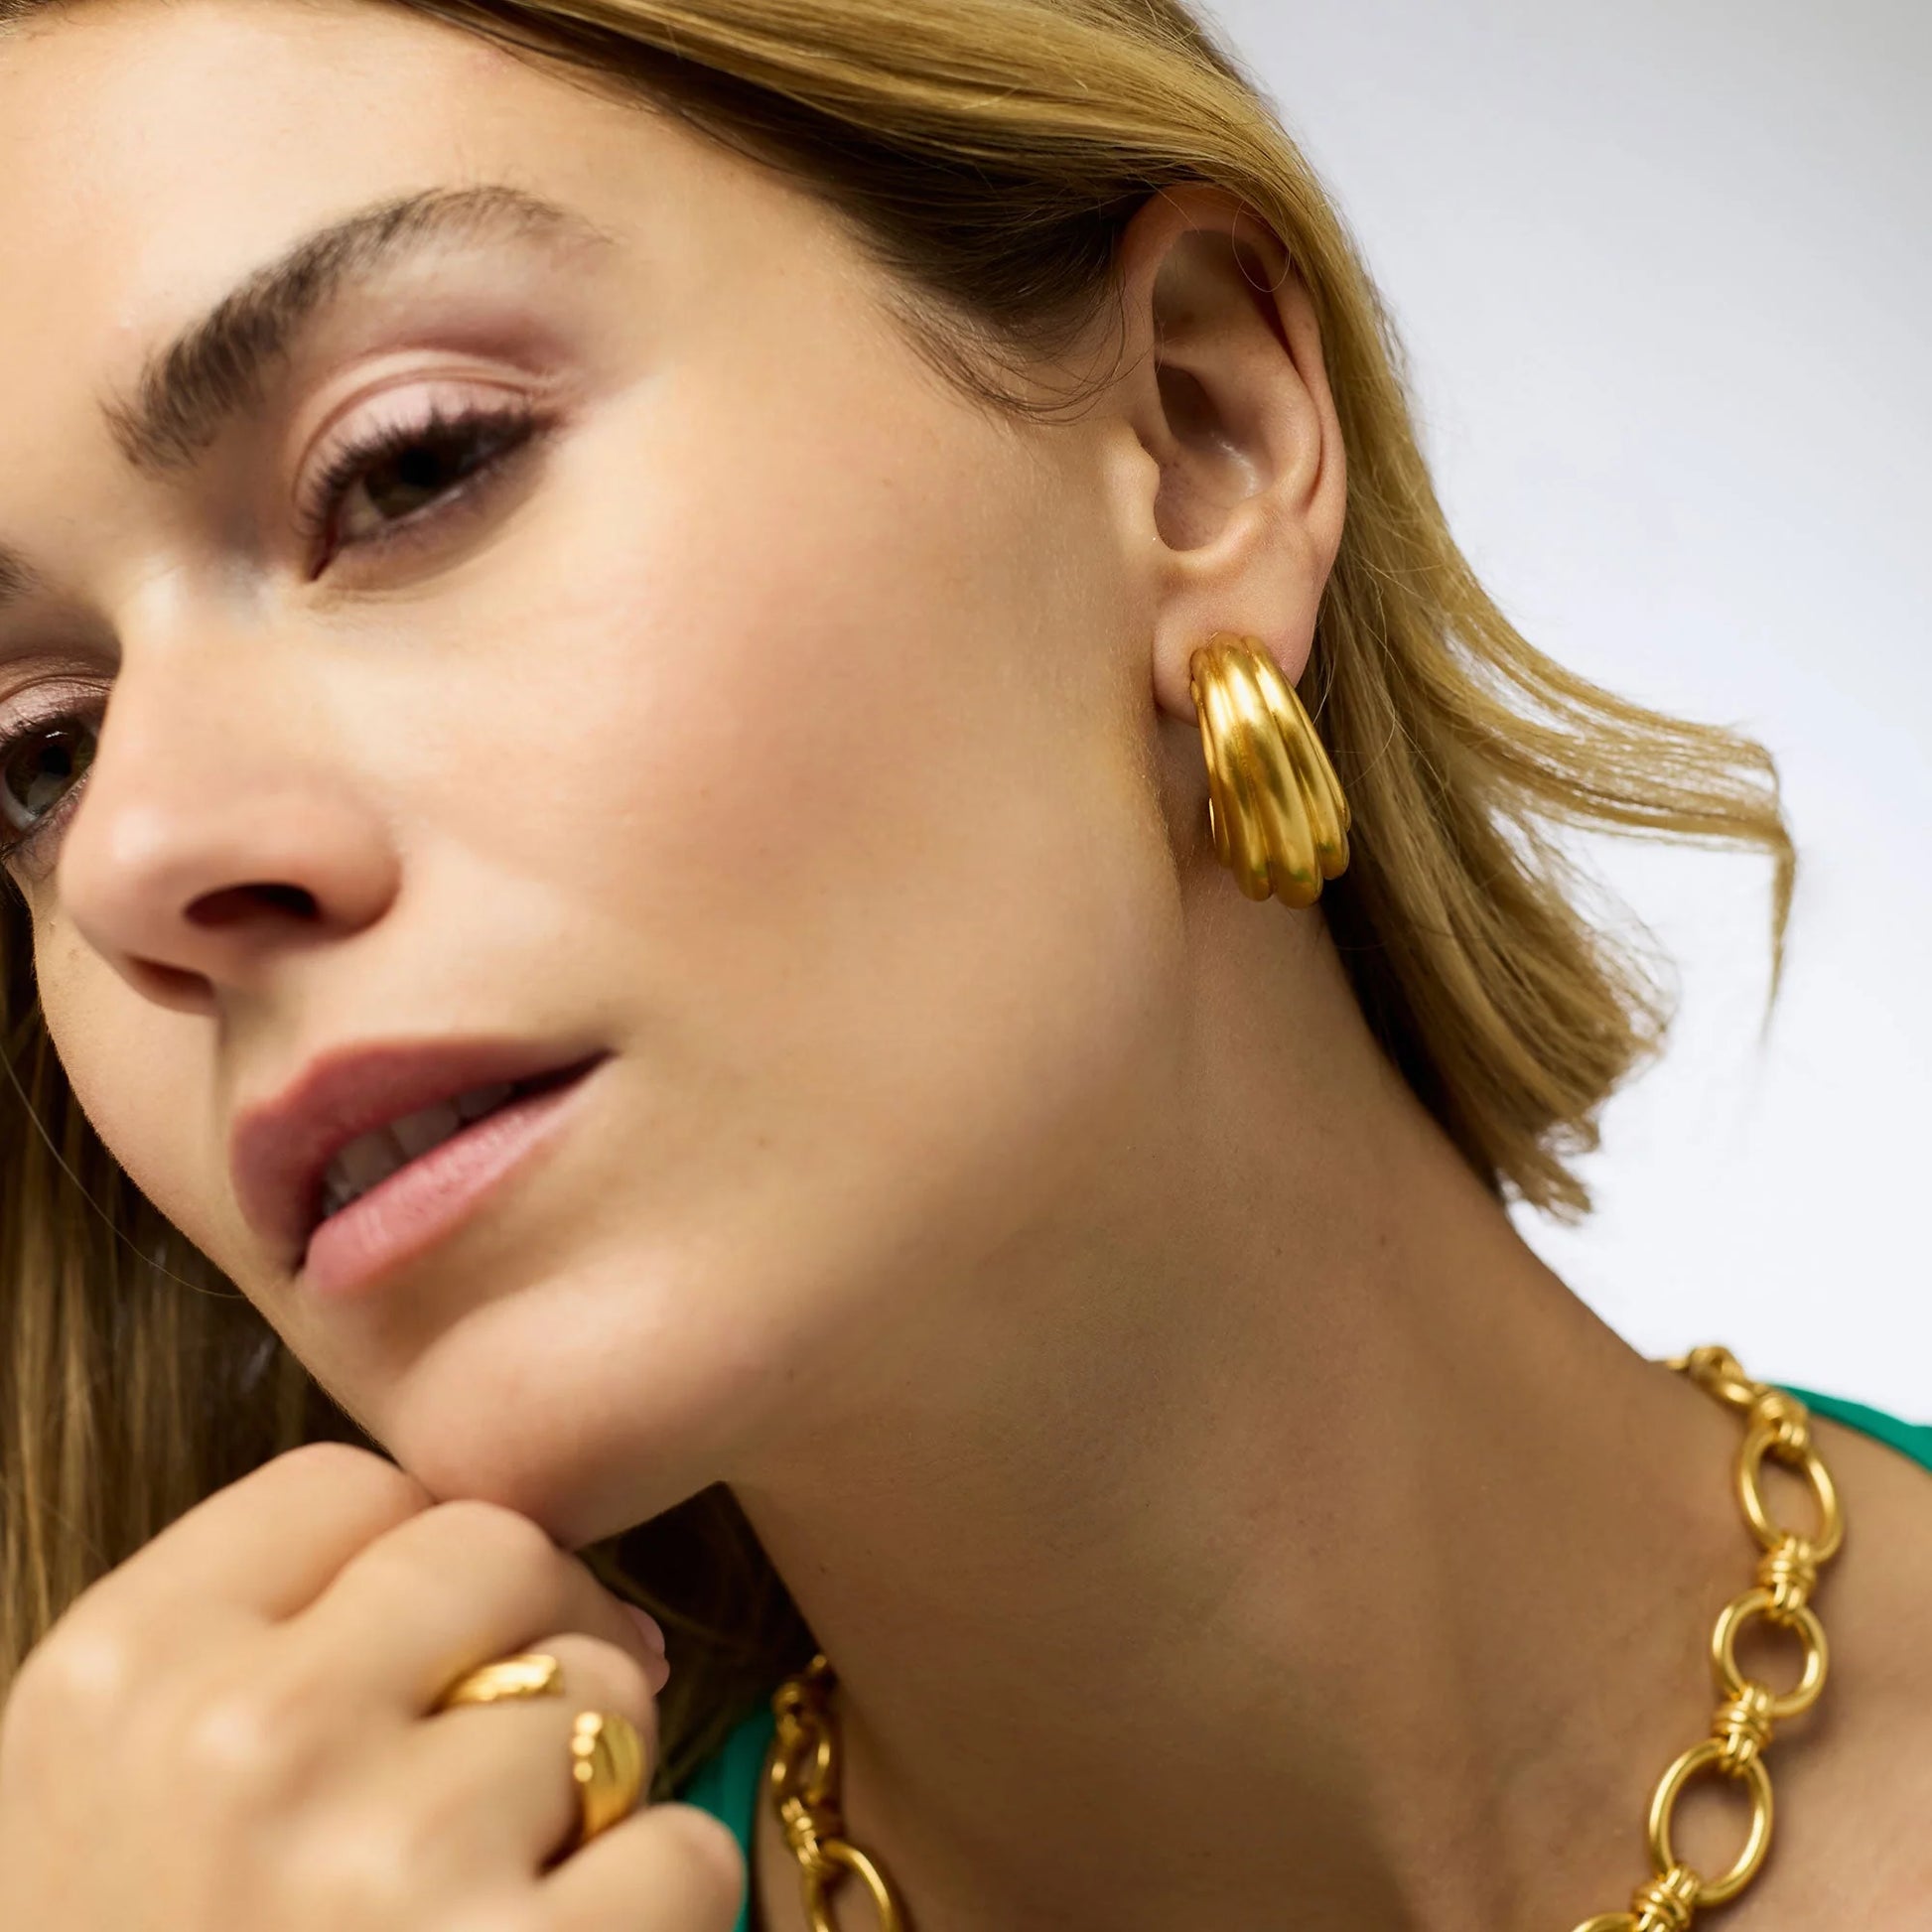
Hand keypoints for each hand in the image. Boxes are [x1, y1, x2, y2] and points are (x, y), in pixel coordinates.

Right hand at [0, 1441, 743, 1929]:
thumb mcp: (109, 1821)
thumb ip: (254, 1665)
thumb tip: (498, 1564)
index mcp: (111, 1680)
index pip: (347, 1491)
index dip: (409, 1575)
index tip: (413, 1666)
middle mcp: (239, 1743)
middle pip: (496, 1554)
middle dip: (526, 1649)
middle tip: (493, 1783)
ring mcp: (376, 1866)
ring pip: (601, 1706)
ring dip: (582, 1815)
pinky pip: (678, 1854)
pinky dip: (648, 1926)